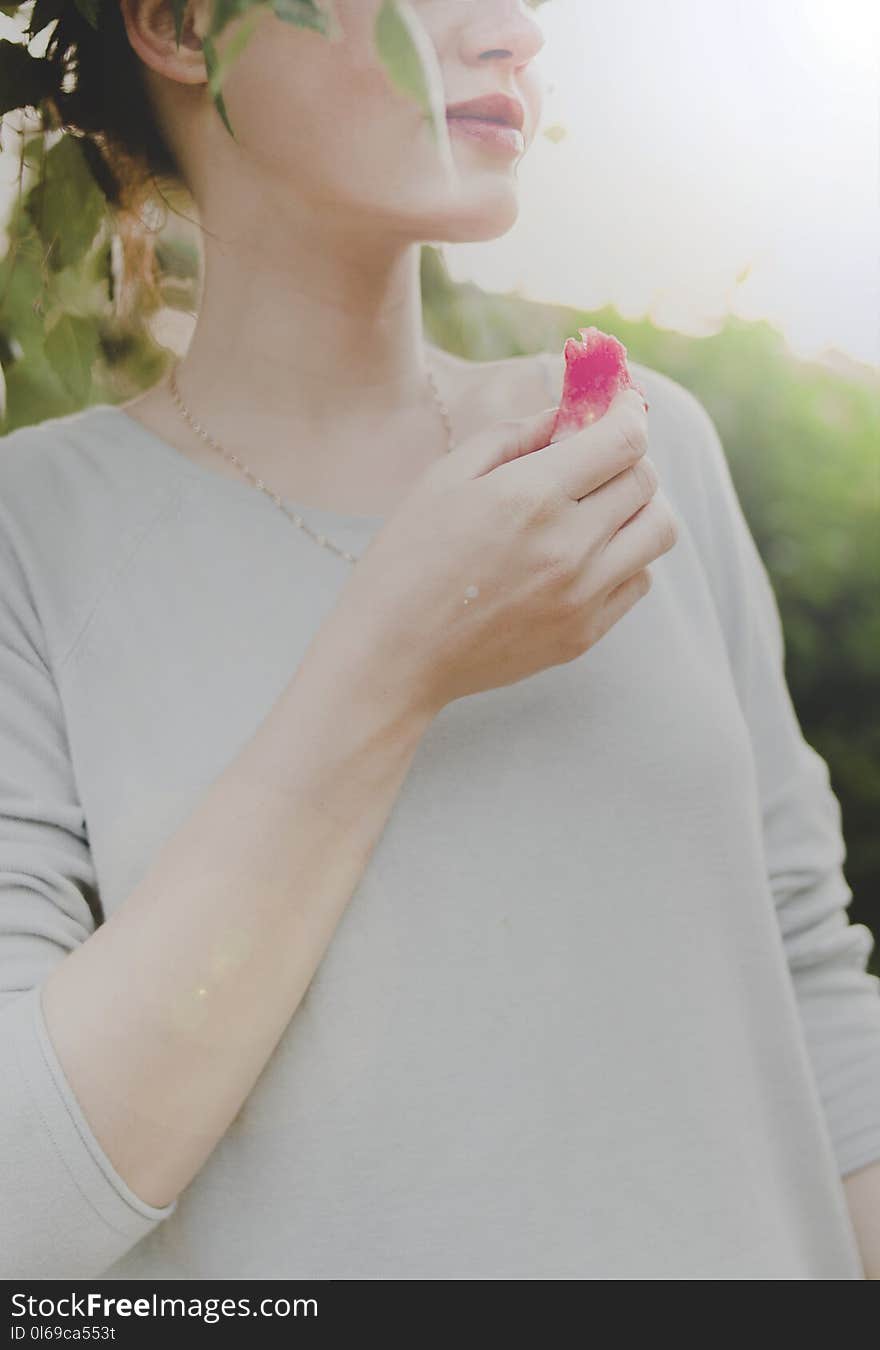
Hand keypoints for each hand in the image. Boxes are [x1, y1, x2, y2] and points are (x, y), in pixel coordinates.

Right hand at [330, 386, 678, 716]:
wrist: (394, 656)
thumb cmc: (407, 559)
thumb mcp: (445, 478)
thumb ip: (513, 436)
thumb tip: (568, 415)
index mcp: (530, 496)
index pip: (623, 439)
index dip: (629, 412)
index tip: (622, 405)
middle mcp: (568, 546)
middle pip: (646, 480)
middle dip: (627, 456)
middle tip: (596, 457)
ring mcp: (582, 596)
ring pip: (658, 530)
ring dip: (637, 507)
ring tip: (599, 506)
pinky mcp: (584, 634)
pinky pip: (639, 580)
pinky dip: (627, 557)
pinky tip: (586, 554)